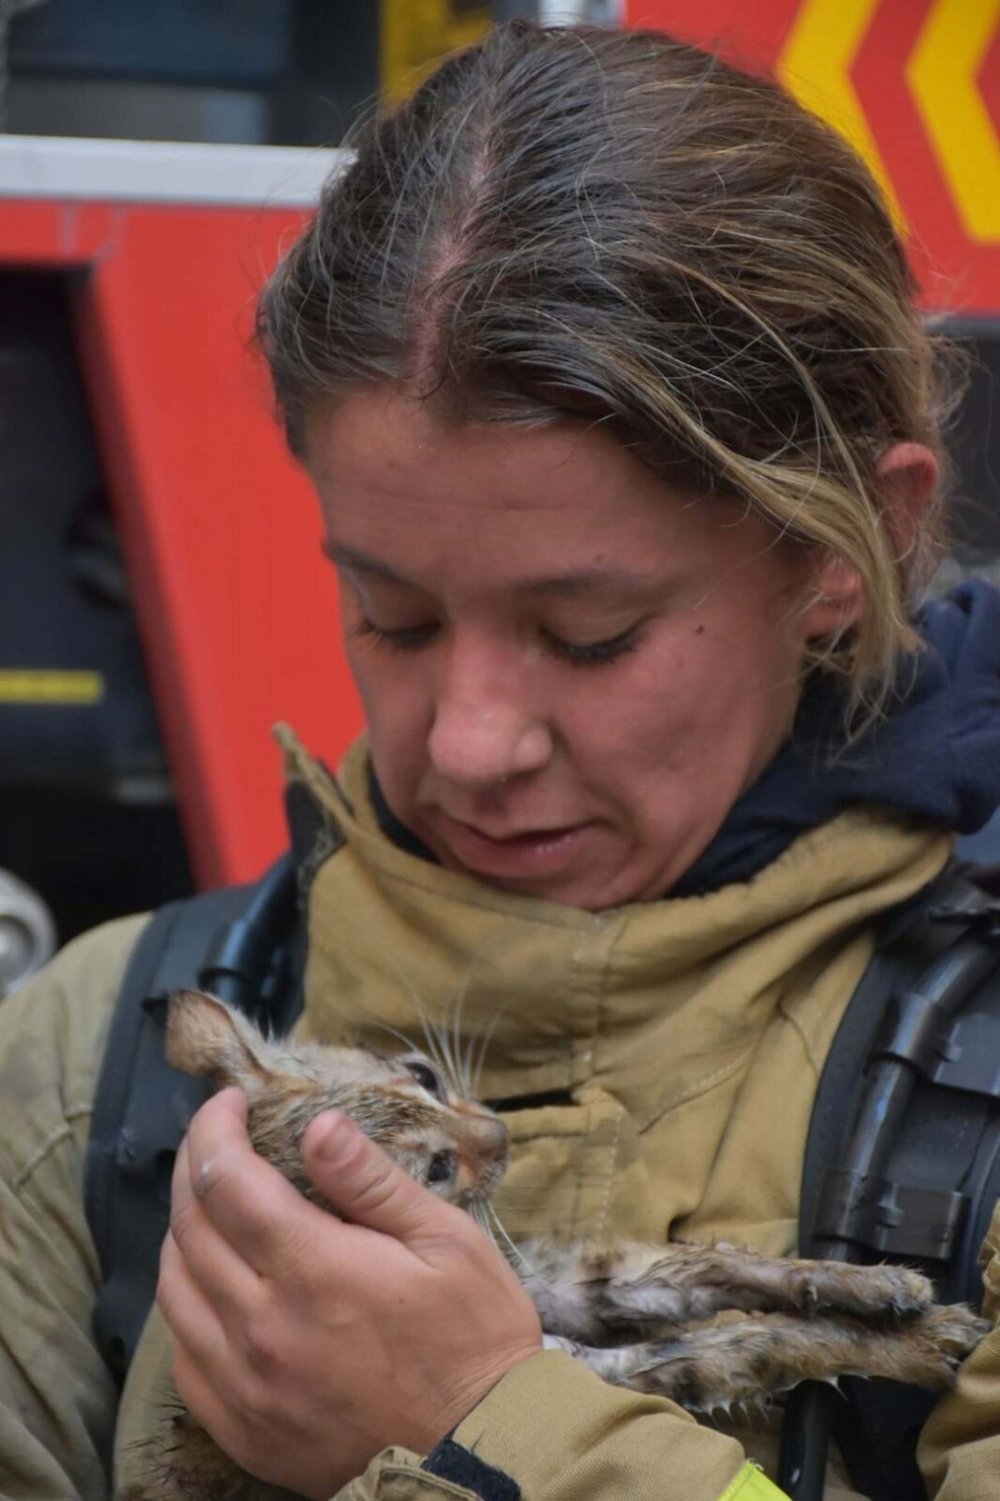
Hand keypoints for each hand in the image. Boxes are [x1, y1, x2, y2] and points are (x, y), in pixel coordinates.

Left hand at [157, 1088, 541, 1499]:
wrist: (480, 1460)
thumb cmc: (474, 1339)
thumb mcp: (446, 1241)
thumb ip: (372, 1181)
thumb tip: (318, 1124)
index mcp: (312, 1270)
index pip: (225, 1179)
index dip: (216, 1128)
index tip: (231, 1102)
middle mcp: (261, 1327)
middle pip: (189, 1227)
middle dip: (194, 1166)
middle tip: (218, 1138)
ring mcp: (244, 1385)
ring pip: (173, 1290)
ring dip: (182, 1232)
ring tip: (212, 1202)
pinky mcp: (243, 1428)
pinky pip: (183, 1356)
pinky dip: (184, 1304)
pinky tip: (212, 1285)